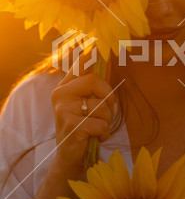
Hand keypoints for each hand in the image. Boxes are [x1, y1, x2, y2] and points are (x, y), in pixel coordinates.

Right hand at [35, 52, 115, 198]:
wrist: (70, 158)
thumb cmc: (82, 128)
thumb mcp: (84, 105)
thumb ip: (92, 87)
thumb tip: (106, 59)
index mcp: (64, 87)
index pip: (78, 64)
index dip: (90, 52)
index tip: (99, 40)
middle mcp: (60, 95)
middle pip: (94, 80)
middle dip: (109, 96)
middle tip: (109, 110)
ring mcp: (63, 110)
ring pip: (101, 106)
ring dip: (107, 121)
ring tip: (97, 128)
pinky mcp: (71, 126)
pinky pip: (101, 124)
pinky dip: (104, 134)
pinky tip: (95, 137)